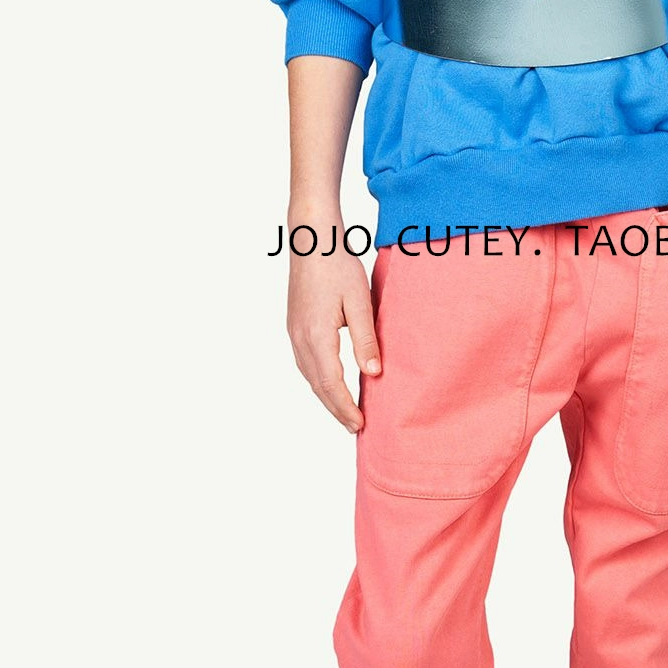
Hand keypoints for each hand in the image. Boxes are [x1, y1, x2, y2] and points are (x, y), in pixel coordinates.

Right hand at [286, 236, 381, 432]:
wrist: (310, 239)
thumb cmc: (338, 265)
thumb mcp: (360, 301)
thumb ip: (365, 339)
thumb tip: (374, 373)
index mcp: (317, 336)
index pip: (332, 383)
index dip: (346, 407)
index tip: (360, 424)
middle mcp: (300, 338)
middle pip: (318, 385)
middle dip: (336, 408)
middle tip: (355, 427)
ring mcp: (293, 332)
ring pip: (309, 375)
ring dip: (326, 396)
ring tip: (344, 411)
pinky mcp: (294, 325)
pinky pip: (304, 362)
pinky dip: (318, 379)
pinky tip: (329, 382)